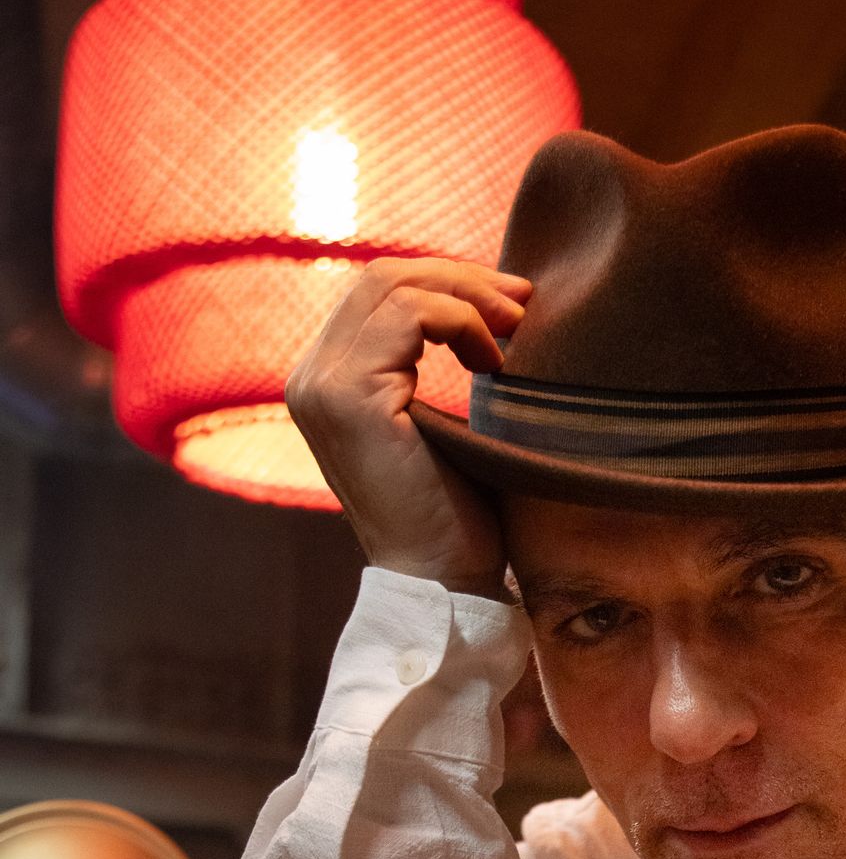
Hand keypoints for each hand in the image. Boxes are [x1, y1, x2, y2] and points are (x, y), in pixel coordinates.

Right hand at [285, 256, 531, 598]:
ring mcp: (320, 386)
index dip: (446, 281)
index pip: (377, 292)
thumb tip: (489, 298)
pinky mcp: (348, 398)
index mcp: (326, 380)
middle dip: (461, 277)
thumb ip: (433, 362)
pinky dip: (461, 320)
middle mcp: (309, 378)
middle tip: (524, 301)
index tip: (513, 304)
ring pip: (393, 285)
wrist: (446, 583)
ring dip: (468, 295)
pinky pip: (408, 314)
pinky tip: (493, 361)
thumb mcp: (442, 423)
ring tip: (517, 329)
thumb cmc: (457, 516)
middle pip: (382, 275)